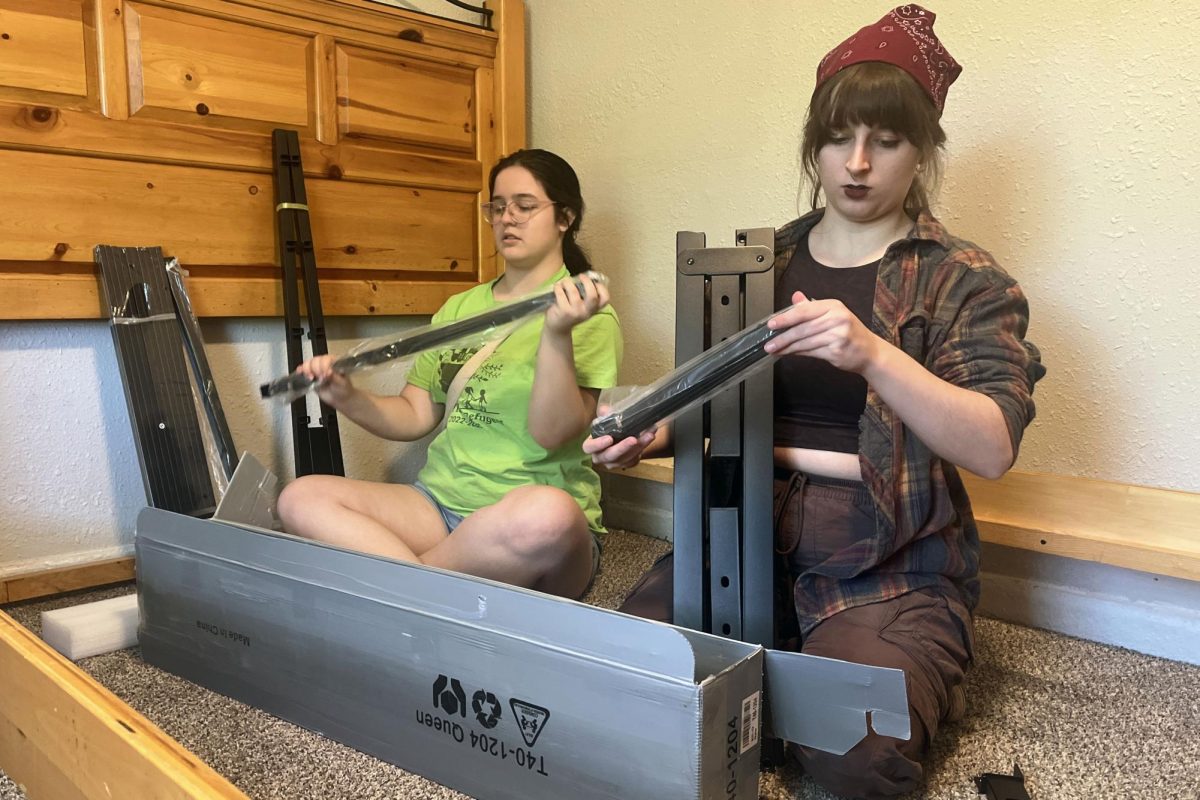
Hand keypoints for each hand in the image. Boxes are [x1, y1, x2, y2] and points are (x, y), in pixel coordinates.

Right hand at [295, 354, 354, 406]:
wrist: (339, 399)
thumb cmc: (343, 389)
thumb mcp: (342, 383)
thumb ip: (335, 377)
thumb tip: (329, 372)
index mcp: (335, 362)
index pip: (327, 359)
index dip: (324, 366)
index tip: (326, 375)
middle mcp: (325, 363)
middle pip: (315, 360)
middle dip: (316, 369)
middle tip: (321, 378)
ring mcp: (317, 368)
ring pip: (308, 363)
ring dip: (307, 370)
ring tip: (311, 378)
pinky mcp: (310, 375)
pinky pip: (302, 369)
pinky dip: (300, 370)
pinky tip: (301, 374)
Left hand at [544, 273, 608, 334]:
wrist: (558, 328)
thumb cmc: (571, 312)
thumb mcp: (583, 306)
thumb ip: (586, 294)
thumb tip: (586, 276)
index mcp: (594, 309)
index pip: (605, 299)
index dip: (601, 288)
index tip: (594, 281)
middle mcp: (586, 312)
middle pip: (592, 295)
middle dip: (587, 282)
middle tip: (581, 276)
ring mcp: (575, 312)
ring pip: (574, 292)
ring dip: (568, 282)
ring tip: (564, 282)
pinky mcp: (564, 312)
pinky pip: (561, 294)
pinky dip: (558, 287)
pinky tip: (557, 287)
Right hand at [583, 404, 657, 469]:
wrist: (621, 437)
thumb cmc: (609, 429)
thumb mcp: (605, 420)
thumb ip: (605, 415)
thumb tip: (605, 410)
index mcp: (592, 446)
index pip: (589, 447)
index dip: (598, 444)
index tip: (609, 438)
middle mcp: (601, 458)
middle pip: (610, 456)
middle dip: (623, 448)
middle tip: (633, 440)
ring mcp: (614, 463)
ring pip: (626, 458)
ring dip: (639, 446)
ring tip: (649, 434)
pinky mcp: (627, 464)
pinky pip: (635, 459)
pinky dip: (644, 447)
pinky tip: (650, 436)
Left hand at [764, 291, 881, 373]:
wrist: (869, 351)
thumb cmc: (849, 332)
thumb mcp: (833, 313)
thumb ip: (812, 307)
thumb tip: (795, 297)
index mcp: (833, 306)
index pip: (804, 311)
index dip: (786, 318)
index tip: (772, 324)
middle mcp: (837, 319)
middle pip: (803, 328)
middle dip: (783, 337)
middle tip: (769, 343)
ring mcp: (838, 336)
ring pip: (805, 342)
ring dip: (787, 347)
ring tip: (775, 350)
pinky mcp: (837, 352)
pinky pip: (811, 352)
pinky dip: (798, 353)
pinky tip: (789, 353)